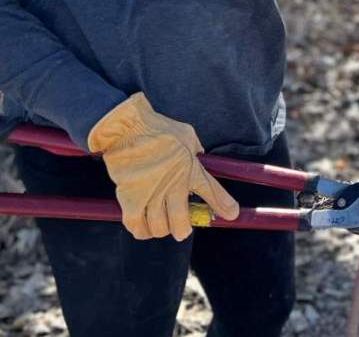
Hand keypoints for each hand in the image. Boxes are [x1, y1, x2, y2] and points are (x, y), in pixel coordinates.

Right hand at [88, 93, 239, 239]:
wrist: (127, 127)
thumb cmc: (157, 128)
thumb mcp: (186, 134)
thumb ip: (195, 148)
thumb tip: (199, 154)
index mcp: (190, 168)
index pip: (211, 191)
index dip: (223, 205)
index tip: (231, 214)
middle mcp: (173, 184)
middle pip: (181, 222)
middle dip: (182, 230)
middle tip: (180, 227)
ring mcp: (152, 193)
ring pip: (159, 227)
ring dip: (161, 229)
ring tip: (160, 225)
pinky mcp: (130, 197)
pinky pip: (136, 225)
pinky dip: (140, 229)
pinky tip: (142, 226)